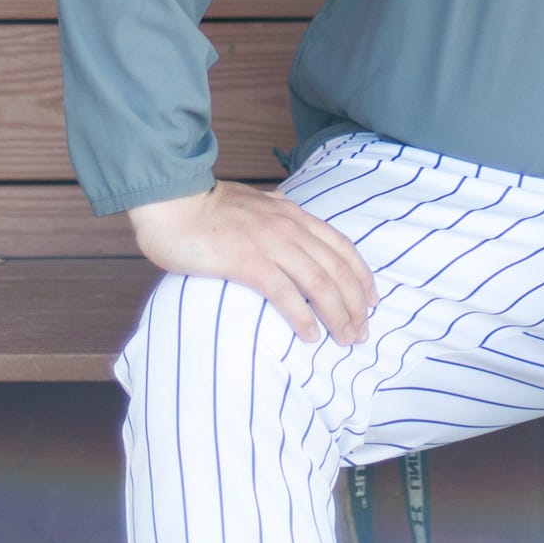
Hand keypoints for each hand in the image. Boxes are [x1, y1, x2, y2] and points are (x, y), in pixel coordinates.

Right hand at [125, 180, 379, 346]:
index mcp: (292, 214)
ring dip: (338, 315)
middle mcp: (288, 227)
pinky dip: (303, 317)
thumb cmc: (206, 207)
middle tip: (361, 333)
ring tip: (344, 338)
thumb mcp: (253, 203)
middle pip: (337, 269)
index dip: (362, 276)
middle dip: (355, 304)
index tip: (372, 301)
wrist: (172, 204)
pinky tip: (310, 335)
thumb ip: (275, 214)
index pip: (341, 246)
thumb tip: (288, 221)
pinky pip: (285, 294)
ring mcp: (269, 243)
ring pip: (319, 283)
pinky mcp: (247, 262)